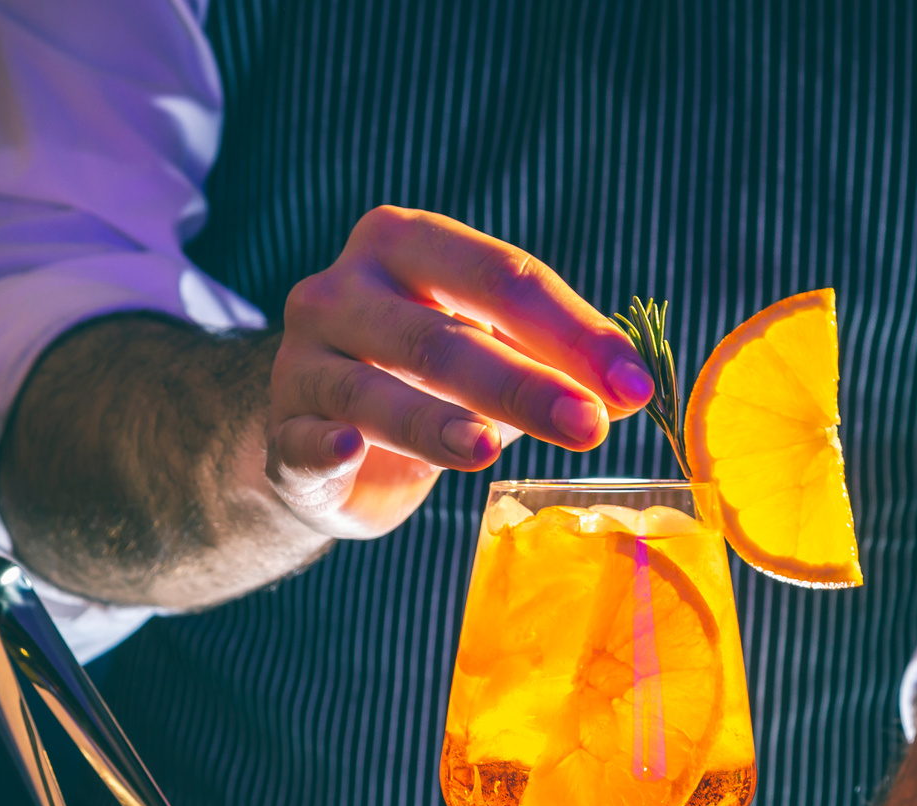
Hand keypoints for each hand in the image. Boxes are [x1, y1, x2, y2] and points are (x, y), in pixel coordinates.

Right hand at [264, 206, 655, 538]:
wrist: (326, 435)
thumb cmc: (428, 377)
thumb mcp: (493, 346)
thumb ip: (553, 357)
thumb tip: (630, 387)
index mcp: (403, 244)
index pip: (500, 276)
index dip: (572, 330)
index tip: (634, 385)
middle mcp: (342, 291)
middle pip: (440, 335)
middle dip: (521, 383)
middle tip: (588, 424)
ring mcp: (302, 362)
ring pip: (371, 393)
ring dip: (433, 422)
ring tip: (488, 450)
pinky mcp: (282, 435)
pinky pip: (302, 442)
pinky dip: (325, 446)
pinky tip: (349, 450)